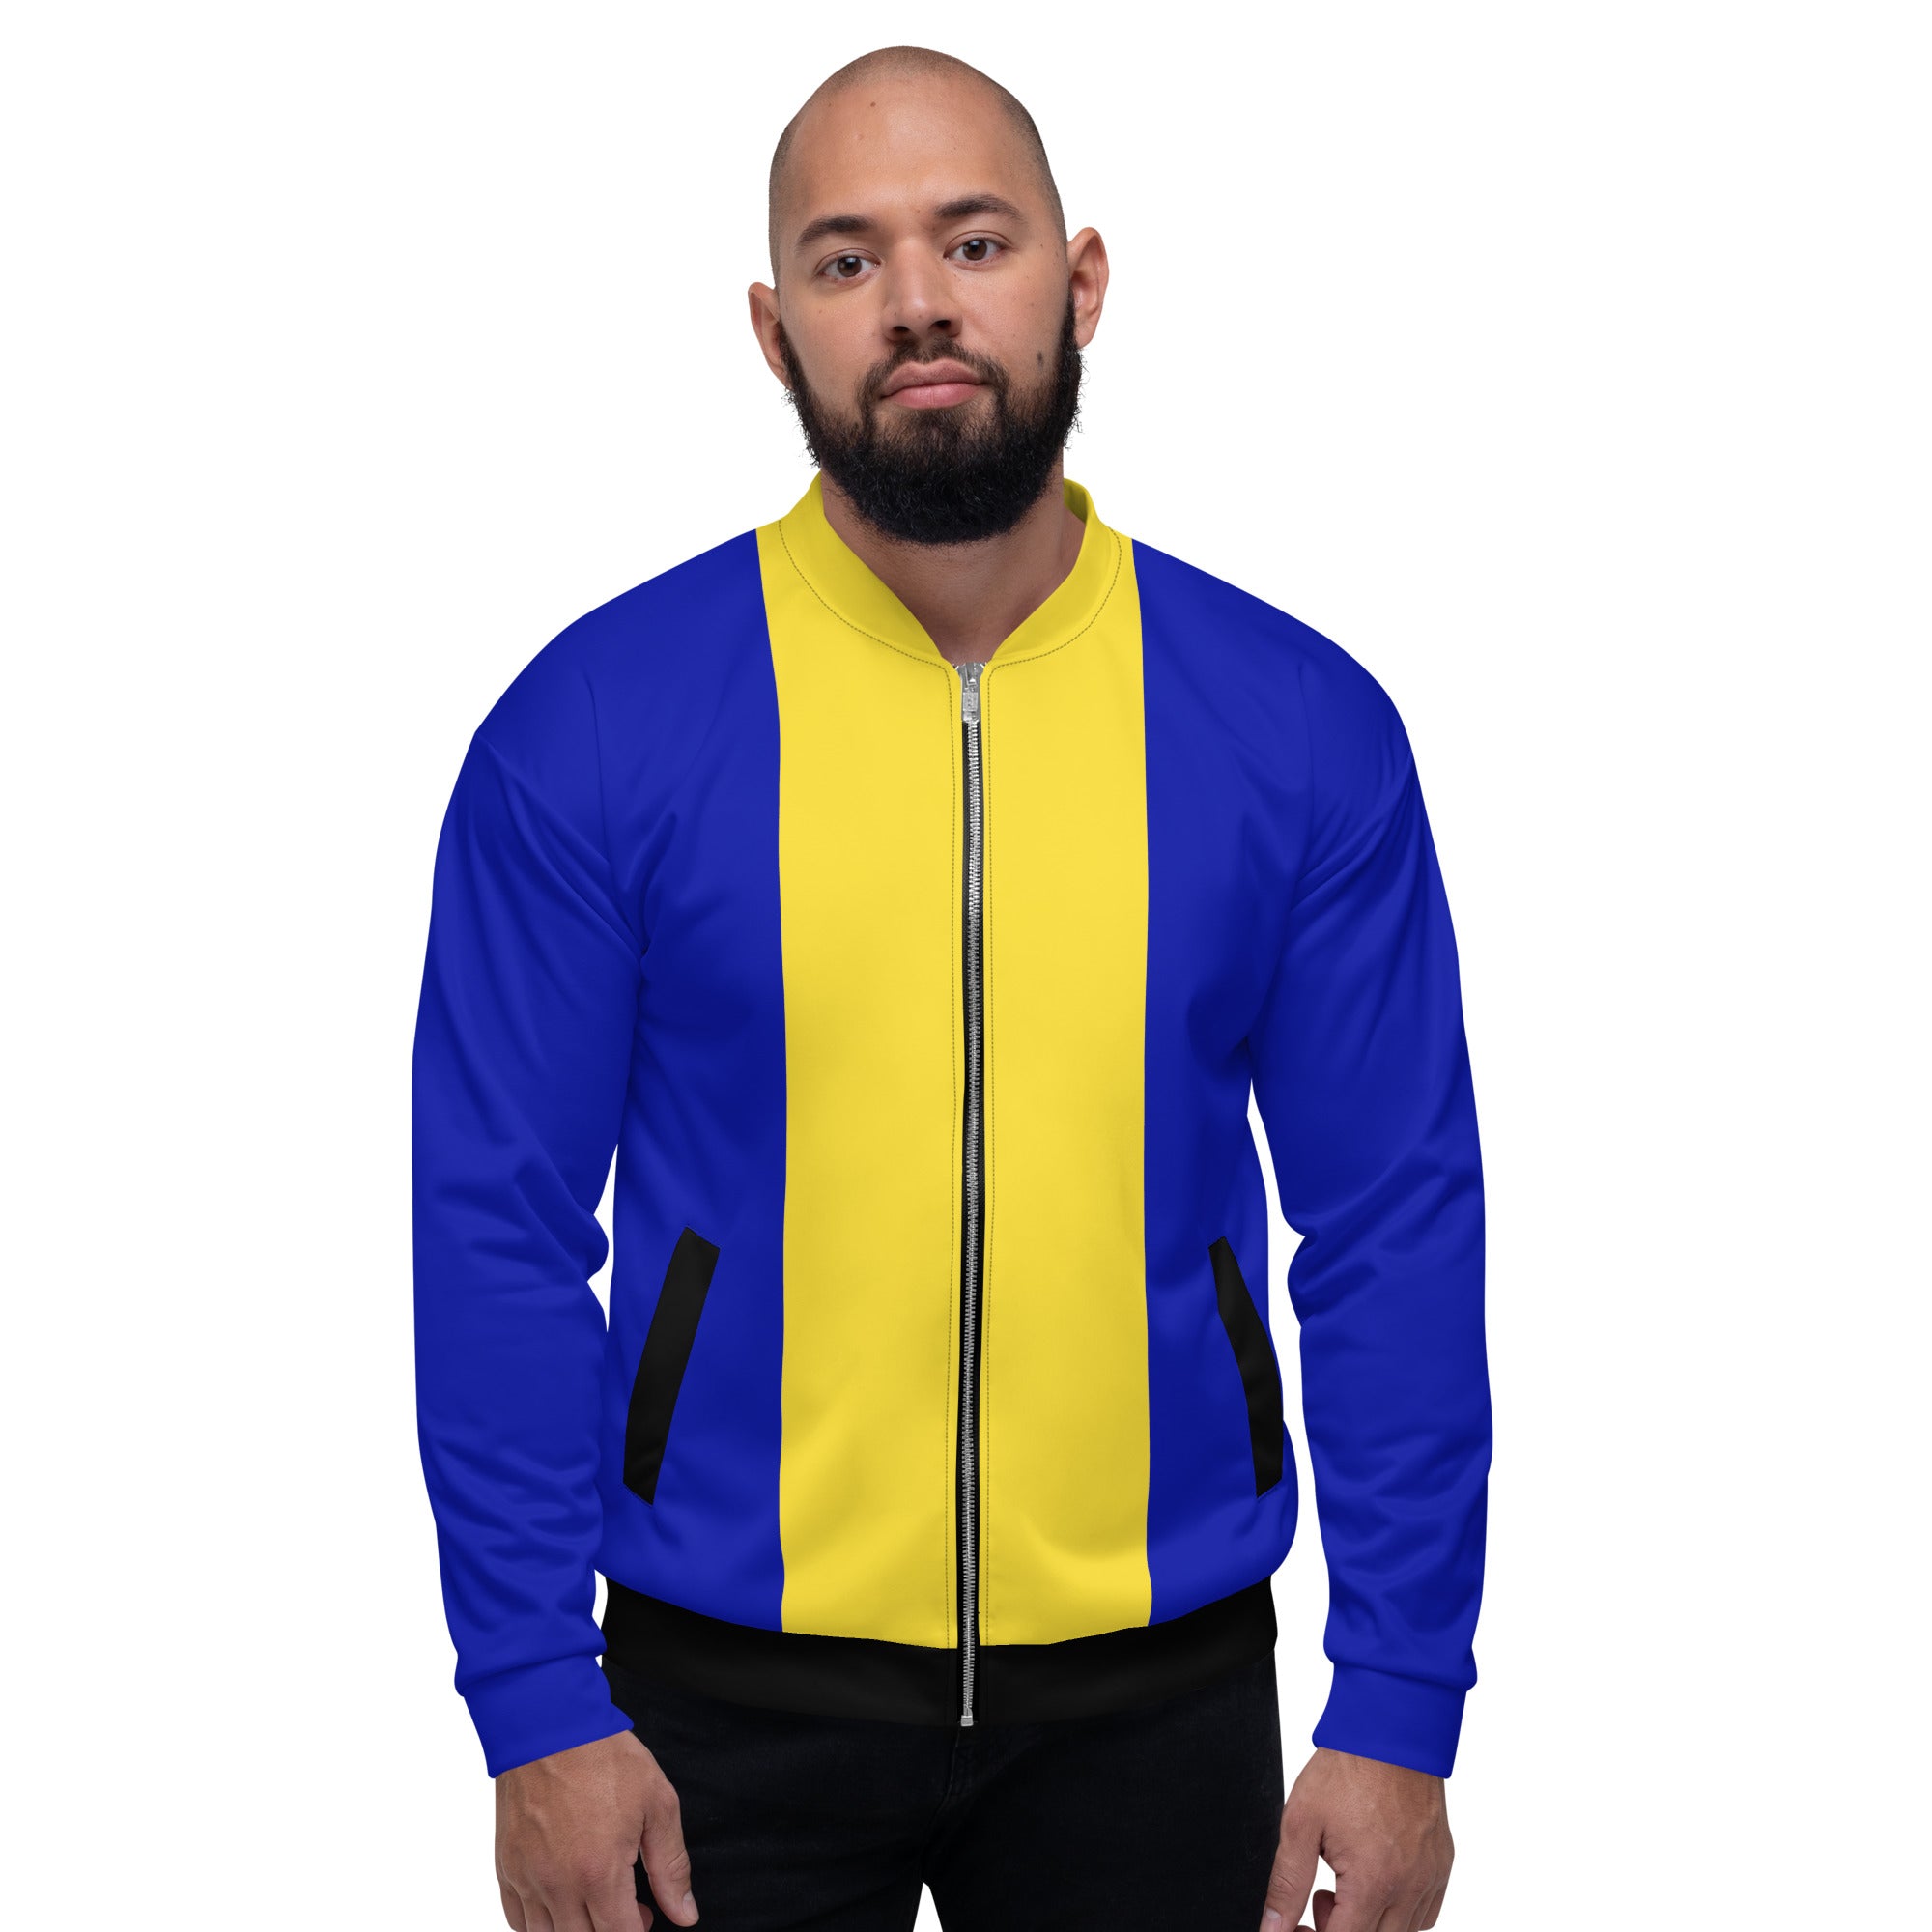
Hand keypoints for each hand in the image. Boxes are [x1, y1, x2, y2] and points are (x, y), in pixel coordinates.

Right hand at [495, 1728, 698, 1930]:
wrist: (548, 1723)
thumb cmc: (602, 1756)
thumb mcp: (657, 1803)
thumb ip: (671, 1865)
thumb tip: (684, 1913)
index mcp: (598, 1872)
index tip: (647, 1916)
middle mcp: (557, 1885)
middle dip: (609, 1931)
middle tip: (626, 1907)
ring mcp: (526, 1879)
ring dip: (575, 1930)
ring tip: (595, 1902)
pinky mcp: (506, 1868)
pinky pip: (517, 1920)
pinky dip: (540, 1924)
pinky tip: (562, 1901)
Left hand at [1260, 1747, 1452, 1931]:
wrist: (1390, 1730)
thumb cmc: (1347, 1769)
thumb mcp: (1301, 1824)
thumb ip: (1286, 1883)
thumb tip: (1273, 1928)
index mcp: (1372, 1882)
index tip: (1299, 1922)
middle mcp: (1409, 1887)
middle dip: (1340, 1929)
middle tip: (1321, 1895)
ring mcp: (1431, 1877)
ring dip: (1371, 1923)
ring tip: (1347, 1882)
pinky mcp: (1442, 1865)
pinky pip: (1426, 1913)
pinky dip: (1401, 1912)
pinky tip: (1377, 1882)